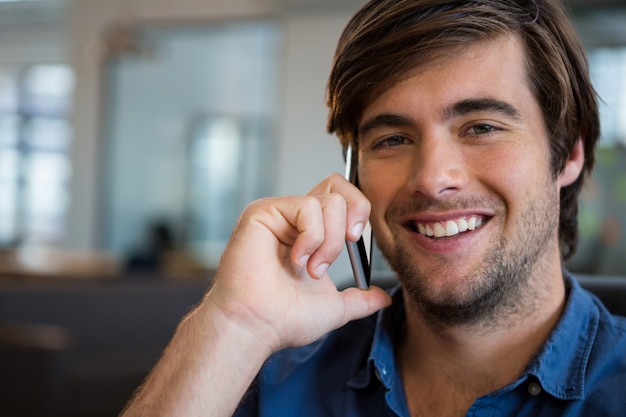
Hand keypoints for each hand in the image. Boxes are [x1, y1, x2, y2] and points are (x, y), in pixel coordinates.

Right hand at [204, 173, 391, 354]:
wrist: (257, 327)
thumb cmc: (284, 319)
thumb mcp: (335, 307)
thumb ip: (360, 299)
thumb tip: (384, 297)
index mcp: (309, 234)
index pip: (341, 199)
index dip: (358, 212)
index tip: (355, 242)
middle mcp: (293, 219)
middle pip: (338, 185)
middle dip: (355, 213)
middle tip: (348, 242)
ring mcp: (278, 214)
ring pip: (329, 201)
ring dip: (329, 242)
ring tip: (310, 268)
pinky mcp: (263, 212)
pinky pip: (307, 207)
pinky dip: (311, 238)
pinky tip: (295, 261)